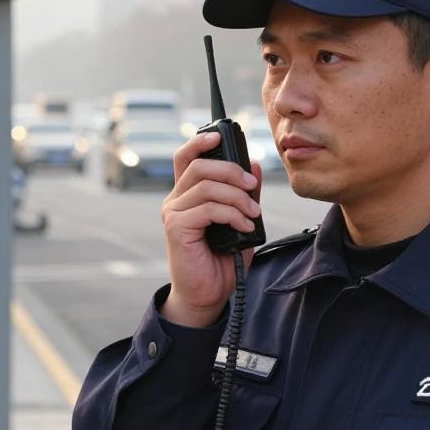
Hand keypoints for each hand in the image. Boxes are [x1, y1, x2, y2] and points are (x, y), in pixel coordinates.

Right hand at [160, 131, 262, 327]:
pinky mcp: (177, 229)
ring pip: (206, 186)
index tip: (220, 136)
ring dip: (236, 196)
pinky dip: (231, 213)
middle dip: (231, 170)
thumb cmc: (222, 258)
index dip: (199, 141)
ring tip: (253, 212)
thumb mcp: (240, 219)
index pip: (186, 157)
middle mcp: (176, 200)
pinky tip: (244, 225)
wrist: (209, 294)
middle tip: (252, 185)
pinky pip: (207, 208)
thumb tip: (255, 165)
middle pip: (199, 166)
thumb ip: (245, 193)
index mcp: (188, 194)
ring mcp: (174, 214)